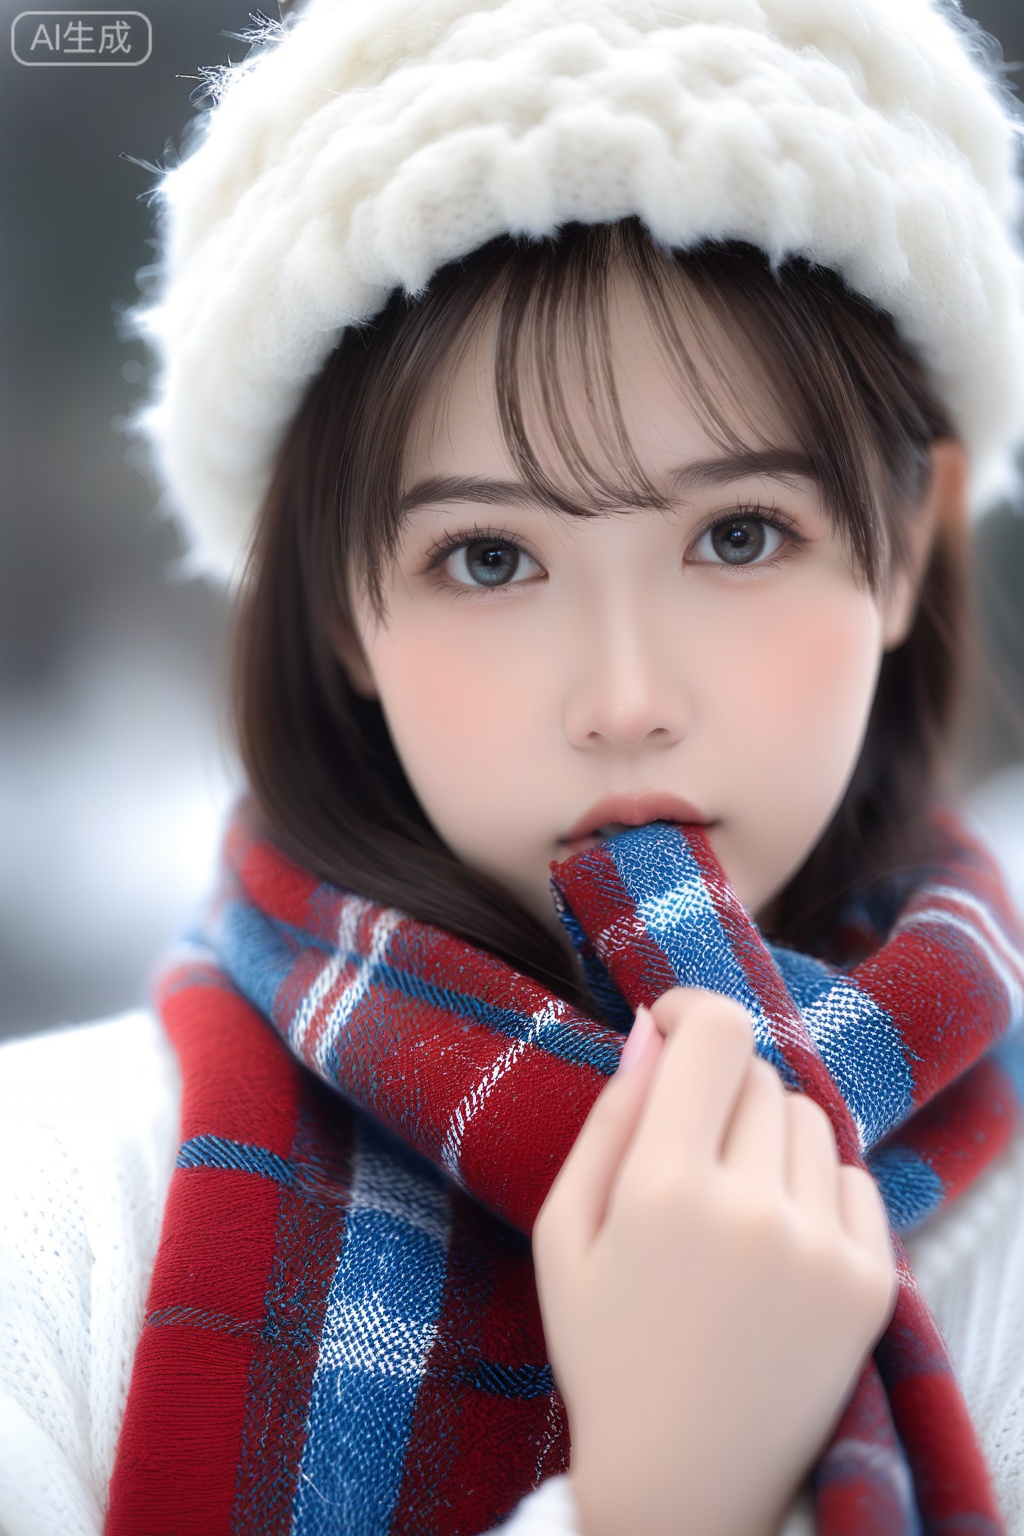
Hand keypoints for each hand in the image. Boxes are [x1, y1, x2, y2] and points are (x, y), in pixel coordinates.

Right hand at [533, 987, 896, 1535]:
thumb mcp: (565, 1233)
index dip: (693, 1008)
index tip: (675, 1028)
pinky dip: (812, 1188)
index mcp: (666, 1191)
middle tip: (685, 1156)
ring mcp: (822, 1248)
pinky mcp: (870, 1284)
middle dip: (718, 1093)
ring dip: (766, 1138)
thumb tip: (652, 1029)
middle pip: (758, 1076)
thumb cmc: (604, 1352)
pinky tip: (774, 1244)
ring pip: (807, 1119)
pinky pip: (851, 1177)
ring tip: (730, 1210)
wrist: (683, 1486)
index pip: (716, 1034)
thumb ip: (608, 1119)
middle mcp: (754, 1210)